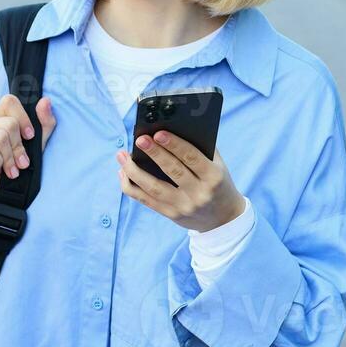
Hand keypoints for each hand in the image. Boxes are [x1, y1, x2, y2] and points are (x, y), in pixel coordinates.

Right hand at [0, 93, 55, 235]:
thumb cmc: (17, 170)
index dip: (23, 117)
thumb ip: (43, 125)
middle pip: (9, 122)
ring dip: (10, 158)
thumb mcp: (37, 147)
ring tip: (11, 170)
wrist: (1, 198)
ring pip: (0, 136)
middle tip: (21, 163)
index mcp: (1, 121)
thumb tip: (46, 101)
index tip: (29, 136)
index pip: (9, 101)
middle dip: (19, 146)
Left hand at [116, 131, 245, 231]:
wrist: (223, 218)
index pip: (191, 158)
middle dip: (154, 153)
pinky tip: (123, 172)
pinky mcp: (171, 215)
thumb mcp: (218, 166)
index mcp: (213, 177)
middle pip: (172, 171)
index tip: (158, 133)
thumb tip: (172, 128)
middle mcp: (199, 194)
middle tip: (139, 139)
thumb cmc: (218, 183)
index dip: (174, 145)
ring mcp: (183, 206)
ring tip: (122, 155)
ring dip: (134, 171)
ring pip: (154, 188)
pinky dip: (131, 186)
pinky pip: (146, 200)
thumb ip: (201, 149)